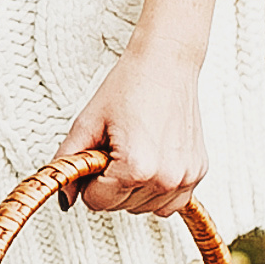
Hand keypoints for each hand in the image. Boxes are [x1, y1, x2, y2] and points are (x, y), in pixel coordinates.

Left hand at [62, 0, 226, 215]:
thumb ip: (68, 162)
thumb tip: (61, 198)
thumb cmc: (122, 85)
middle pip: (122, 208)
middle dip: (108, 184)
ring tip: (131, 142)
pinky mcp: (203, 172)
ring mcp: (192, 175)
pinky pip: (172, 201)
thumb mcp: (86, 118)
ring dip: (133, 186)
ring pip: (148, 208)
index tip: (88, 155)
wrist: (171, 55)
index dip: (85, 182)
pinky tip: (151, 153)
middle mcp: (171, 176)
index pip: (98, 203)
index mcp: (138, 164)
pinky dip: (157, 186)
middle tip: (109, 142)